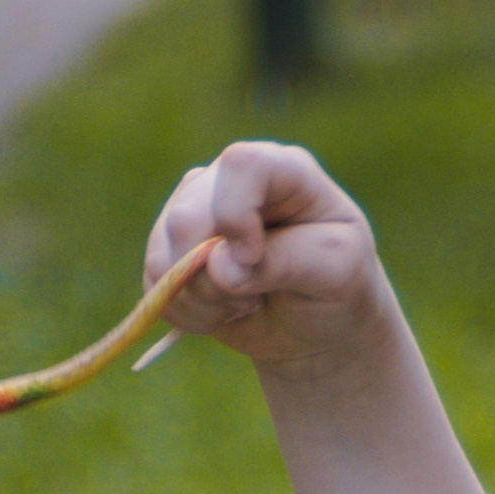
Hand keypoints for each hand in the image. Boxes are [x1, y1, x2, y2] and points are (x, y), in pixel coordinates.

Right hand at [142, 144, 389, 376]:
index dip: (237, 215)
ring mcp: (195, 211)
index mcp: (283, 170)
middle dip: (216, 276)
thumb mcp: (337, 272)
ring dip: (203, 299)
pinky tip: (224, 310)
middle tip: (256, 297)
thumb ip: (285, 261)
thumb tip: (216, 266)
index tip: (254, 259)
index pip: (242, 165)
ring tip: (246, 302)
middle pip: (187, 216)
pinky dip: (188, 312)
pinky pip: (154, 284)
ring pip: (162, 254)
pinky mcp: (171, 249)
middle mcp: (230, 181)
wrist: (318, 328)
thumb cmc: (340, 288)